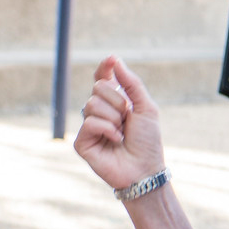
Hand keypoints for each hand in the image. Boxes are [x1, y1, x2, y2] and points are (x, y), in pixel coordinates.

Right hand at [73, 56, 168, 192]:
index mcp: (114, 102)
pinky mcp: (81, 142)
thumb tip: (115, 60)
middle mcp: (99, 112)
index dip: (105, 68)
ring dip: (114, 118)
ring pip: (92, 104)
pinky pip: (89, 123)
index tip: (111, 60)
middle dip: (118, 101)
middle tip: (127, 118)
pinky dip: (106, 129)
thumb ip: (131, 83)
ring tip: (121, 133)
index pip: (102, 78)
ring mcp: (89, 127)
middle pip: (97, 87)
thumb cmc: (147, 141)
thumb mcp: (146, 107)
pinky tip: (115, 140)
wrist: (145, 168)